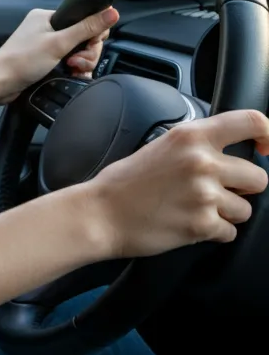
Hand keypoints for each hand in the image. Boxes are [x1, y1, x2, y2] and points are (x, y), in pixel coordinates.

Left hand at [0, 6, 118, 103]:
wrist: (0, 84)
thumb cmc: (22, 61)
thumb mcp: (59, 43)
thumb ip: (87, 28)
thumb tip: (111, 12)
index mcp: (47, 16)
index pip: (83, 19)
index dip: (92, 35)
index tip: (90, 46)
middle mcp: (46, 28)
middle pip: (83, 38)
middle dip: (86, 53)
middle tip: (77, 62)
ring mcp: (46, 45)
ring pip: (77, 52)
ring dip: (80, 63)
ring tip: (71, 70)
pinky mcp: (45, 60)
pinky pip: (68, 62)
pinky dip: (73, 70)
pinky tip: (71, 76)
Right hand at [86, 110, 268, 257]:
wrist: (101, 213)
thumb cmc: (126, 183)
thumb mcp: (161, 146)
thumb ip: (197, 145)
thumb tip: (233, 151)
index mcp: (191, 136)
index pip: (253, 122)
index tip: (267, 148)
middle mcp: (202, 162)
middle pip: (259, 176)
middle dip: (242, 188)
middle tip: (213, 190)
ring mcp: (204, 194)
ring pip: (246, 208)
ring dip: (226, 213)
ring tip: (193, 208)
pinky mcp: (202, 224)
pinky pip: (230, 232)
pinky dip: (212, 232)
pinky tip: (186, 223)